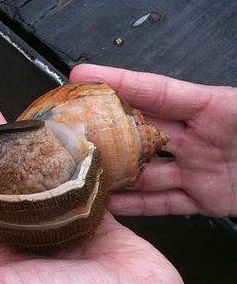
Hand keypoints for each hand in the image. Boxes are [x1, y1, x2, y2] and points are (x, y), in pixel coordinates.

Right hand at [70, 64, 236, 217]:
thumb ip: (211, 97)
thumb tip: (147, 79)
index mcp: (207, 109)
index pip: (153, 91)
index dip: (117, 81)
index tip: (81, 76)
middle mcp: (193, 139)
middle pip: (138, 134)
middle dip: (105, 131)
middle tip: (72, 130)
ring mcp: (195, 170)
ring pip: (143, 173)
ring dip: (114, 174)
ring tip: (81, 171)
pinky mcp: (203, 200)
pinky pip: (162, 203)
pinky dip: (134, 206)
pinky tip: (108, 204)